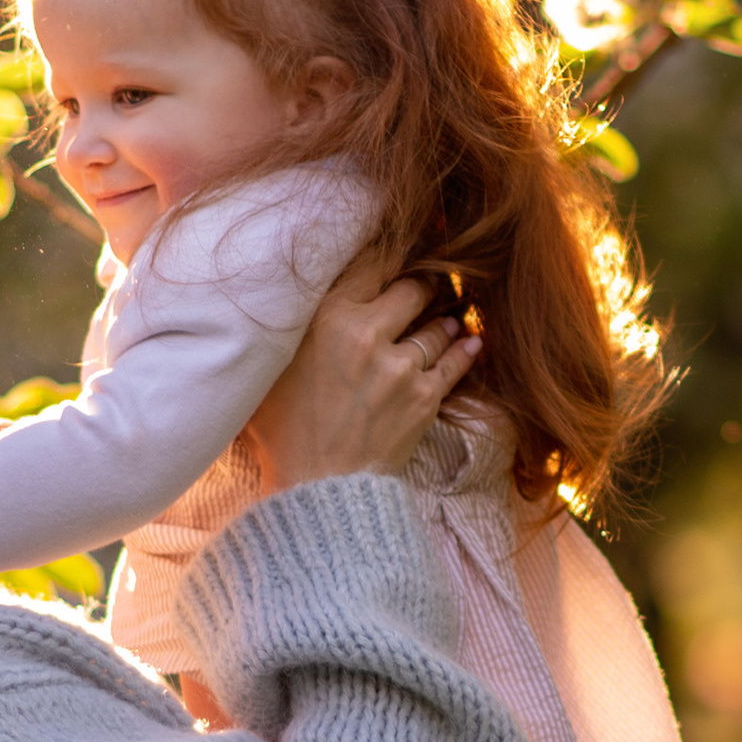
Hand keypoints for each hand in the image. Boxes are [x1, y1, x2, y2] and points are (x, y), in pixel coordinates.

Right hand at [248, 245, 478, 490]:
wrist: (316, 491)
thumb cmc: (283, 432)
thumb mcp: (271, 367)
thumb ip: (292, 326)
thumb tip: (297, 301)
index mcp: (327, 317)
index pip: (372, 261)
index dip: (390, 252)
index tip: (399, 250)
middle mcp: (368, 334)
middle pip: (414, 288)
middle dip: (422, 286)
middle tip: (426, 286)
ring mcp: (402, 367)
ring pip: (437, 325)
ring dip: (443, 321)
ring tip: (445, 319)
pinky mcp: (425, 399)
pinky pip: (456, 362)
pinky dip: (464, 350)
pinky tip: (470, 342)